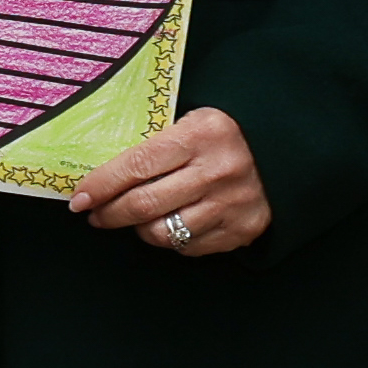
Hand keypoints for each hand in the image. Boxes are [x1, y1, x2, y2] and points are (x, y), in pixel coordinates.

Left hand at [66, 106, 266, 258]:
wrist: (289, 151)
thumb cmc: (227, 134)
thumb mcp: (194, 121)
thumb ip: (156, 143)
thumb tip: (100, 173)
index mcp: (201, 135)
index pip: (136, 165)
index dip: (101, 185)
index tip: (78, 198)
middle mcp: (218, 171)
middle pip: (144, 205)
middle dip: (109, 214)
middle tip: (95, 214)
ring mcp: (233, 203)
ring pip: (162, 232)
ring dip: (138, 229)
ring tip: (133, 219)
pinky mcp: (243, 229)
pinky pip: (188, 247)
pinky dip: (171, 240)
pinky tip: (169, 224)